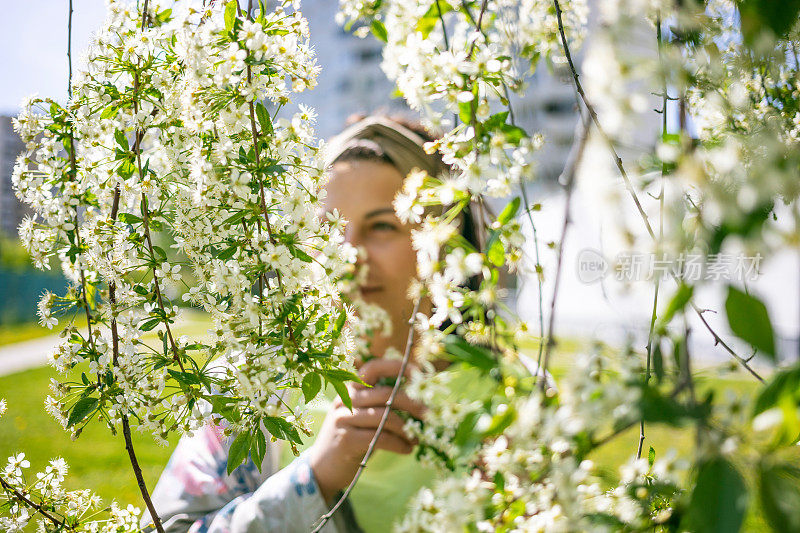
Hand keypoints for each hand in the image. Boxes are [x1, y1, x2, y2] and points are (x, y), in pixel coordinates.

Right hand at [307, 358, 425, 502]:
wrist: (323, 468)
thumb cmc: (352, 439)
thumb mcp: (362, 416)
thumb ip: (383, 406)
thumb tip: (420, 402)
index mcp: (351, 389)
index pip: (373, 368)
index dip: (396, 366)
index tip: (417, 373)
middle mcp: (346, 400)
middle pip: (385, 394)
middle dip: (412, 403)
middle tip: (428, 414)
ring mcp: (344, 419)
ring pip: (385, 417)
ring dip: (406, 428)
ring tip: (417, 437)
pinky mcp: (346, 440)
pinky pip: (381, 438)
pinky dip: (399, 444)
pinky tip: (408, 449)